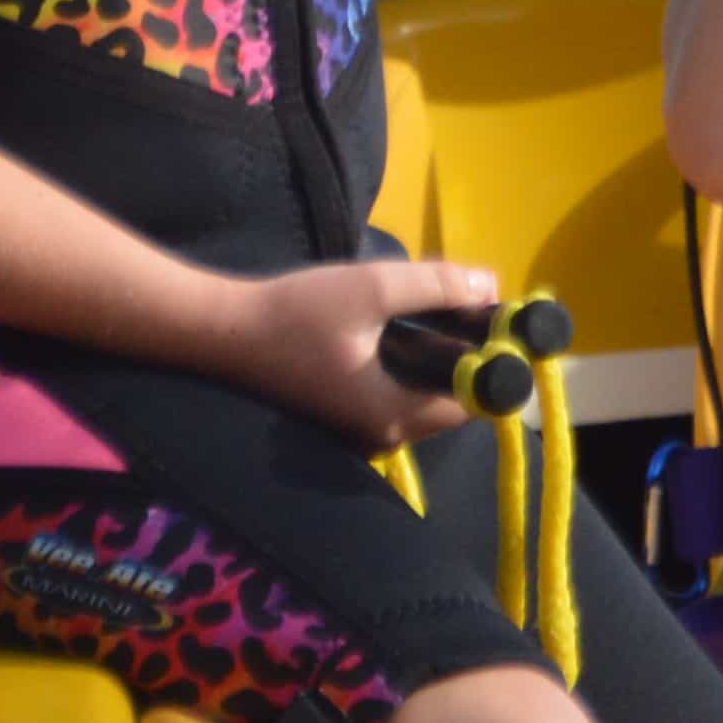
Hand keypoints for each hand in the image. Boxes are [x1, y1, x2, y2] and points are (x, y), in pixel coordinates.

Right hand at [216, 253, 502, 444]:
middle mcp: (385, 435)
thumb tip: (494, 288)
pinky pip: (399, 389)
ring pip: (424, 391)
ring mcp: (363, 427)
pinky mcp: (348, 412)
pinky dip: (409, 358)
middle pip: (451, 398)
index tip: (499, 316)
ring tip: (424, 303)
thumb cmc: (297, 313)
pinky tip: (394, 321)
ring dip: (434, 350)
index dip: (493, 360)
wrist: (224, 331)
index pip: (472, 401)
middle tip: (458, 300)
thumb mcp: (372, 288)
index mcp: (395, 417)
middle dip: (463, 349)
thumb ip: (437, 288)